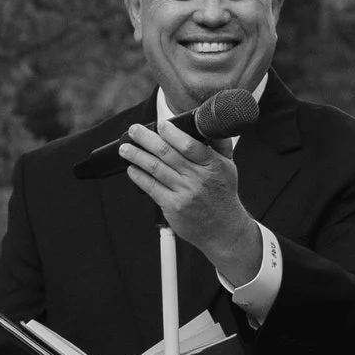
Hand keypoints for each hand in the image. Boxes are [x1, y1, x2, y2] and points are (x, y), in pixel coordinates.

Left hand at [116, 118, 263, 285]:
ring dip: (137, 156)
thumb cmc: (223, 196)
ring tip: (125, 148)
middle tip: (134, 130)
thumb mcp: (228, 167)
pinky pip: (152, 187)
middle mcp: (197, 178)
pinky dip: (139, 176)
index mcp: (212, 165)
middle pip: (167, 154)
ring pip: (156, 169)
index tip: (160, 124)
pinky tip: (132, 168)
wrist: (223, 229)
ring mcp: (184, 193)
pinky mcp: (173, 207)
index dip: (171, 133)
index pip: (189, 145)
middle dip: (146, 139)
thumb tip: (208, 124)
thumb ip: (219, 144)